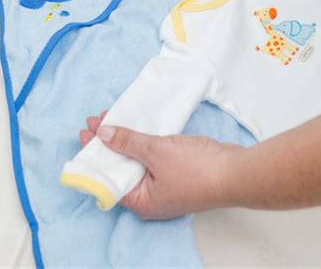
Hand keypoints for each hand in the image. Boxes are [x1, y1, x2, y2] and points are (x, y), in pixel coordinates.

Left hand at [80, 114, 241, 218]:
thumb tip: (102, 134)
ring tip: (111, 119)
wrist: (236, 170)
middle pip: (120, 169)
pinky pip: (152, 156)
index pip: (108, 180)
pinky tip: (137, 126)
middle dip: (108, 144)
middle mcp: (150, 197)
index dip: (94, 157)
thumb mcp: (156, 152)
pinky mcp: (177, 171)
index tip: (85, 134)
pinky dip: (142, 141)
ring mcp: (165, 184)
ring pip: (137, 161)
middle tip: (95, 122)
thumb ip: (128, 142)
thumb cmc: (198, 169)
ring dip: (125, 140)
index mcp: (141, 201)